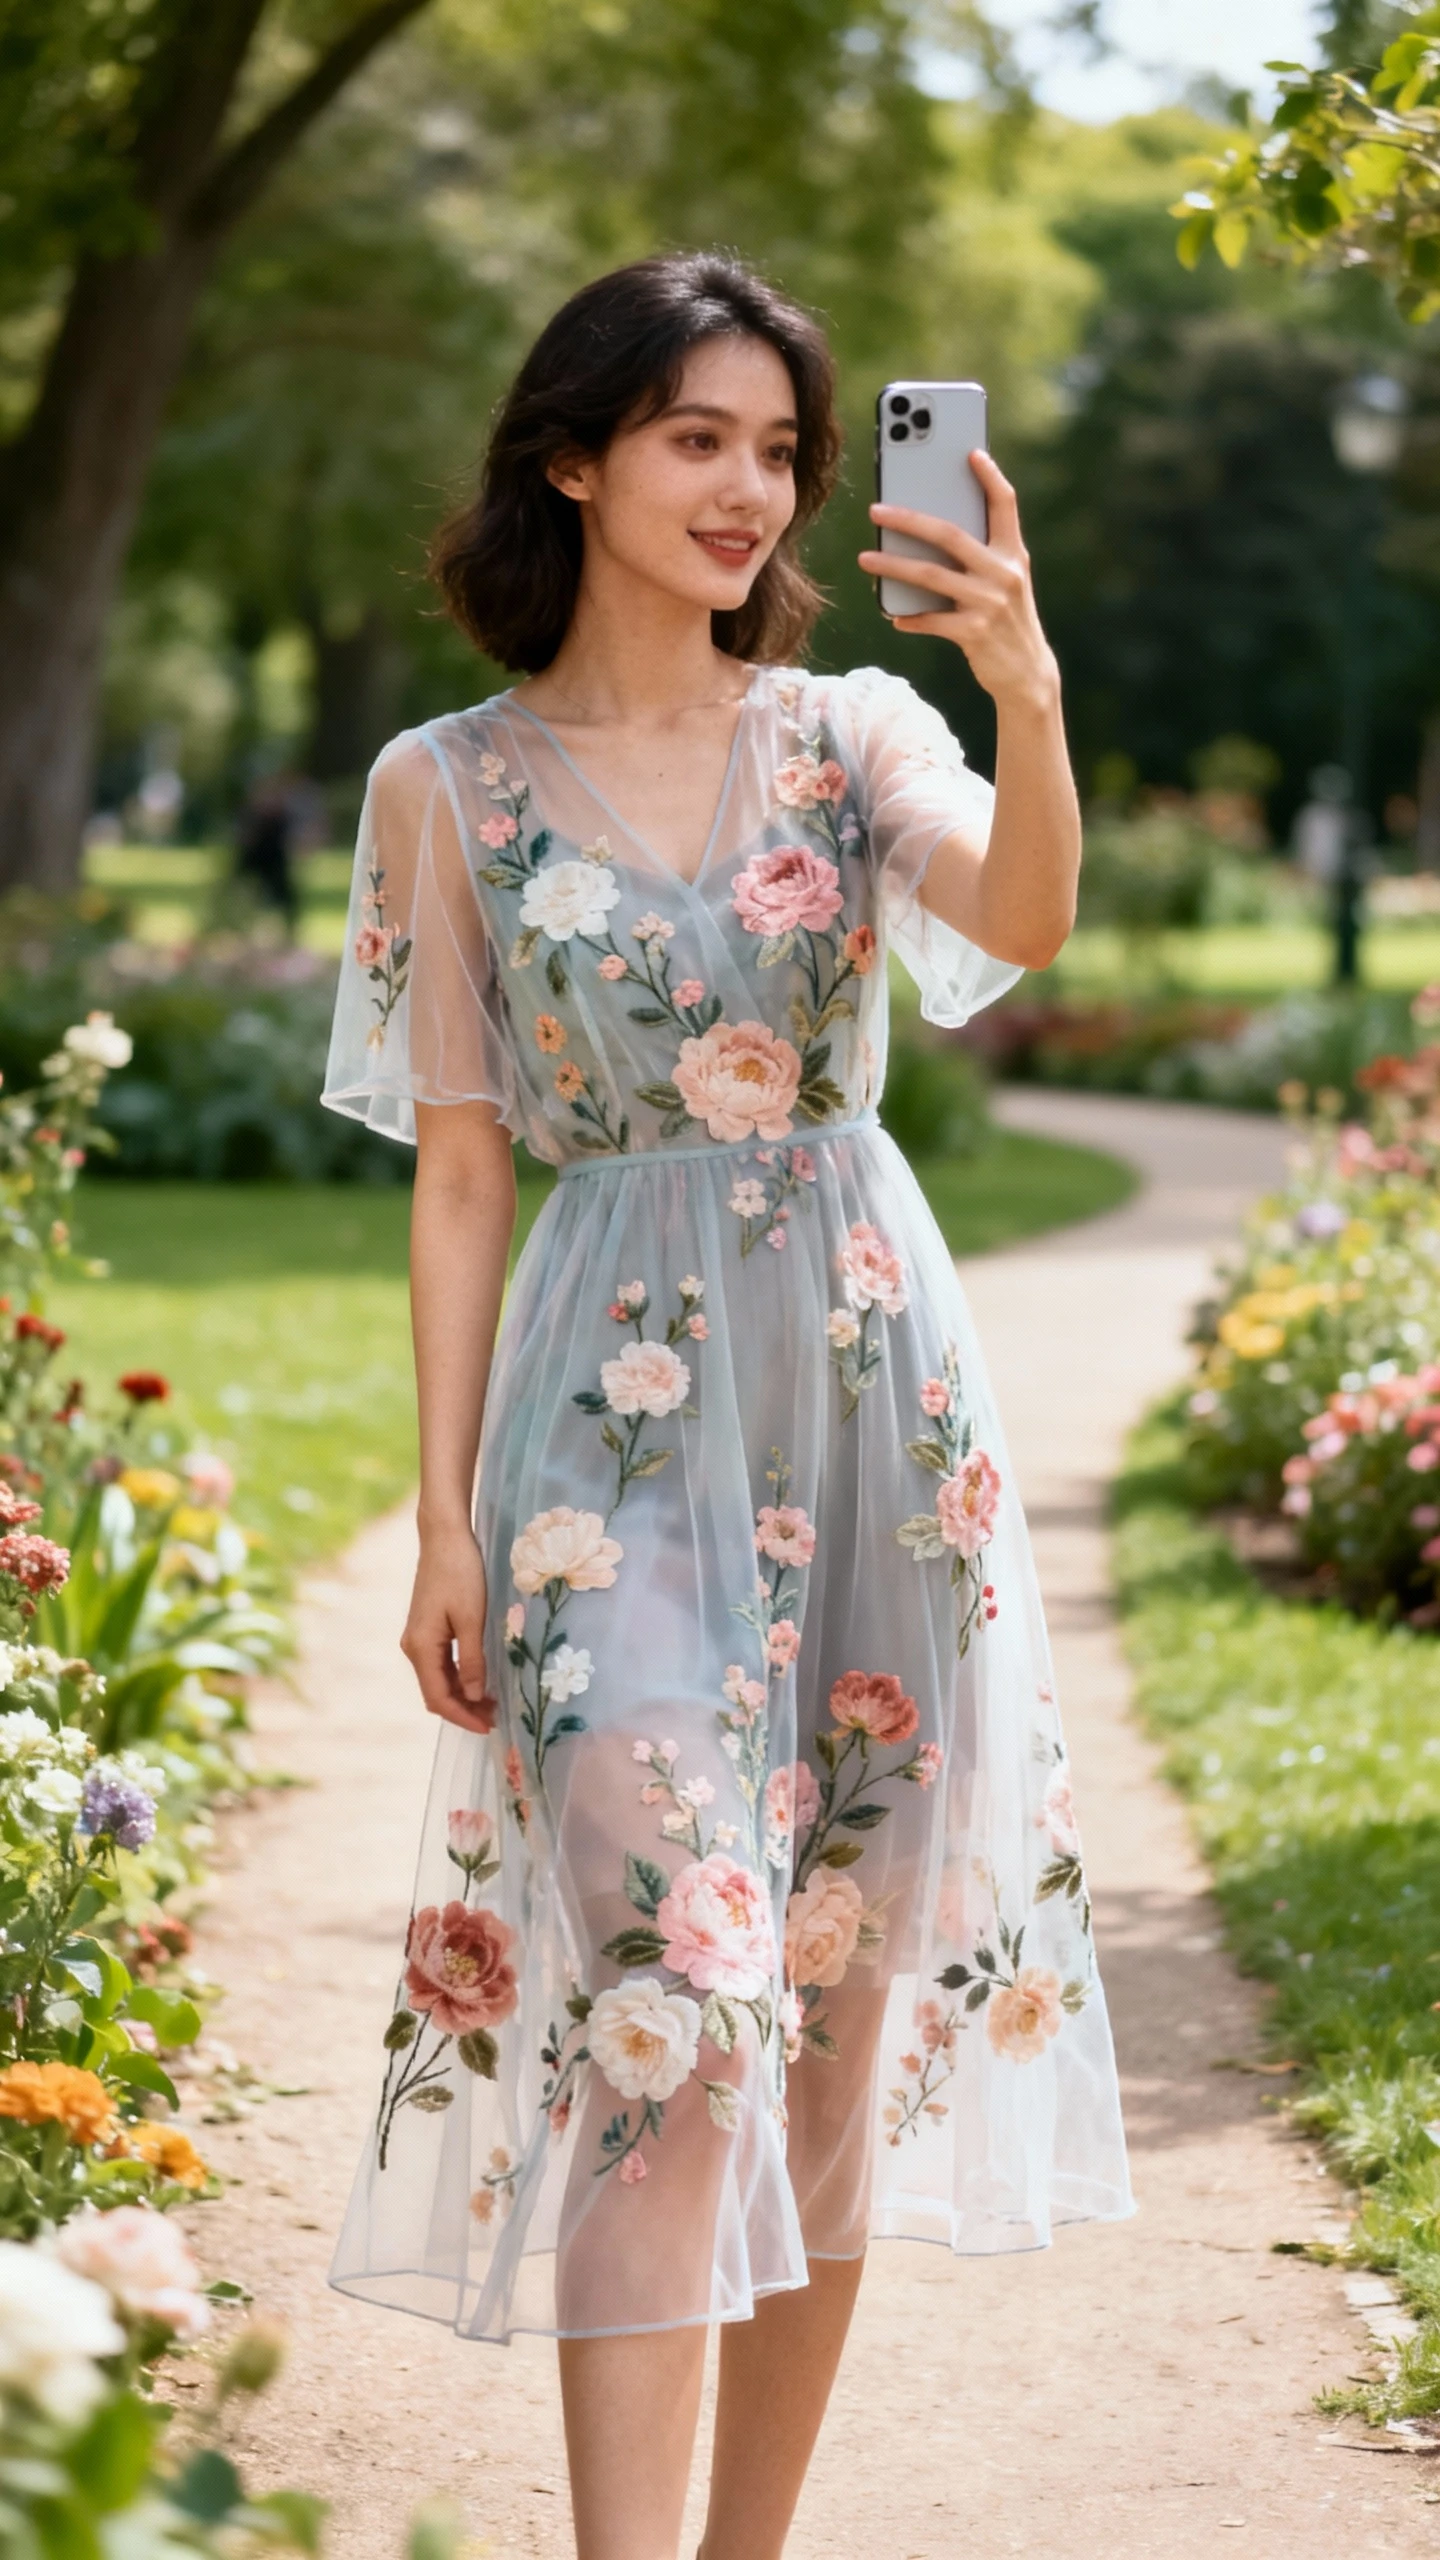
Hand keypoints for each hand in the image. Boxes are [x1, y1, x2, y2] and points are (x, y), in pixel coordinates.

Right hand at [401, 1522, 496, 1734]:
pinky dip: (460, 1677)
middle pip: (436, 1692)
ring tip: (493, 1703)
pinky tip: (480, 1679)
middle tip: (496, 1718)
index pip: (438, 1697)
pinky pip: (441, 1664)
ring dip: (463, 1694)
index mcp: (421, 1647)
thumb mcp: (472, 1618)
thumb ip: (472, 1660)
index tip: (489, 1728)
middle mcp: (413, 1647)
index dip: (463, 1717)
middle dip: (465, 1709)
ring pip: (439, 1679)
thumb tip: (473, 1696)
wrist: (444, 1536)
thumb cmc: (460, 1572)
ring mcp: (418, 1638)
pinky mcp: (427, 1629)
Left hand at [857, 451, 1058, 713]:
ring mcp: (989, 603)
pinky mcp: (974, 634)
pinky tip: (893, 615)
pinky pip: (931, 620)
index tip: (971, 452)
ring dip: (893, 566)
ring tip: (865, 558)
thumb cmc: (1006, 620)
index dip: (990, 477)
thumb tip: (929, 534)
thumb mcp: (1005, 583)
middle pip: (950, 535)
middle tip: (876, 509)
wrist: (1027, 673)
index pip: (1005, 505)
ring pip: (930, 576)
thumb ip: (980, 557)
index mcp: (1012, 554)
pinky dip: (910, 617)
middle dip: (909, 519)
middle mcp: (1003, 574)